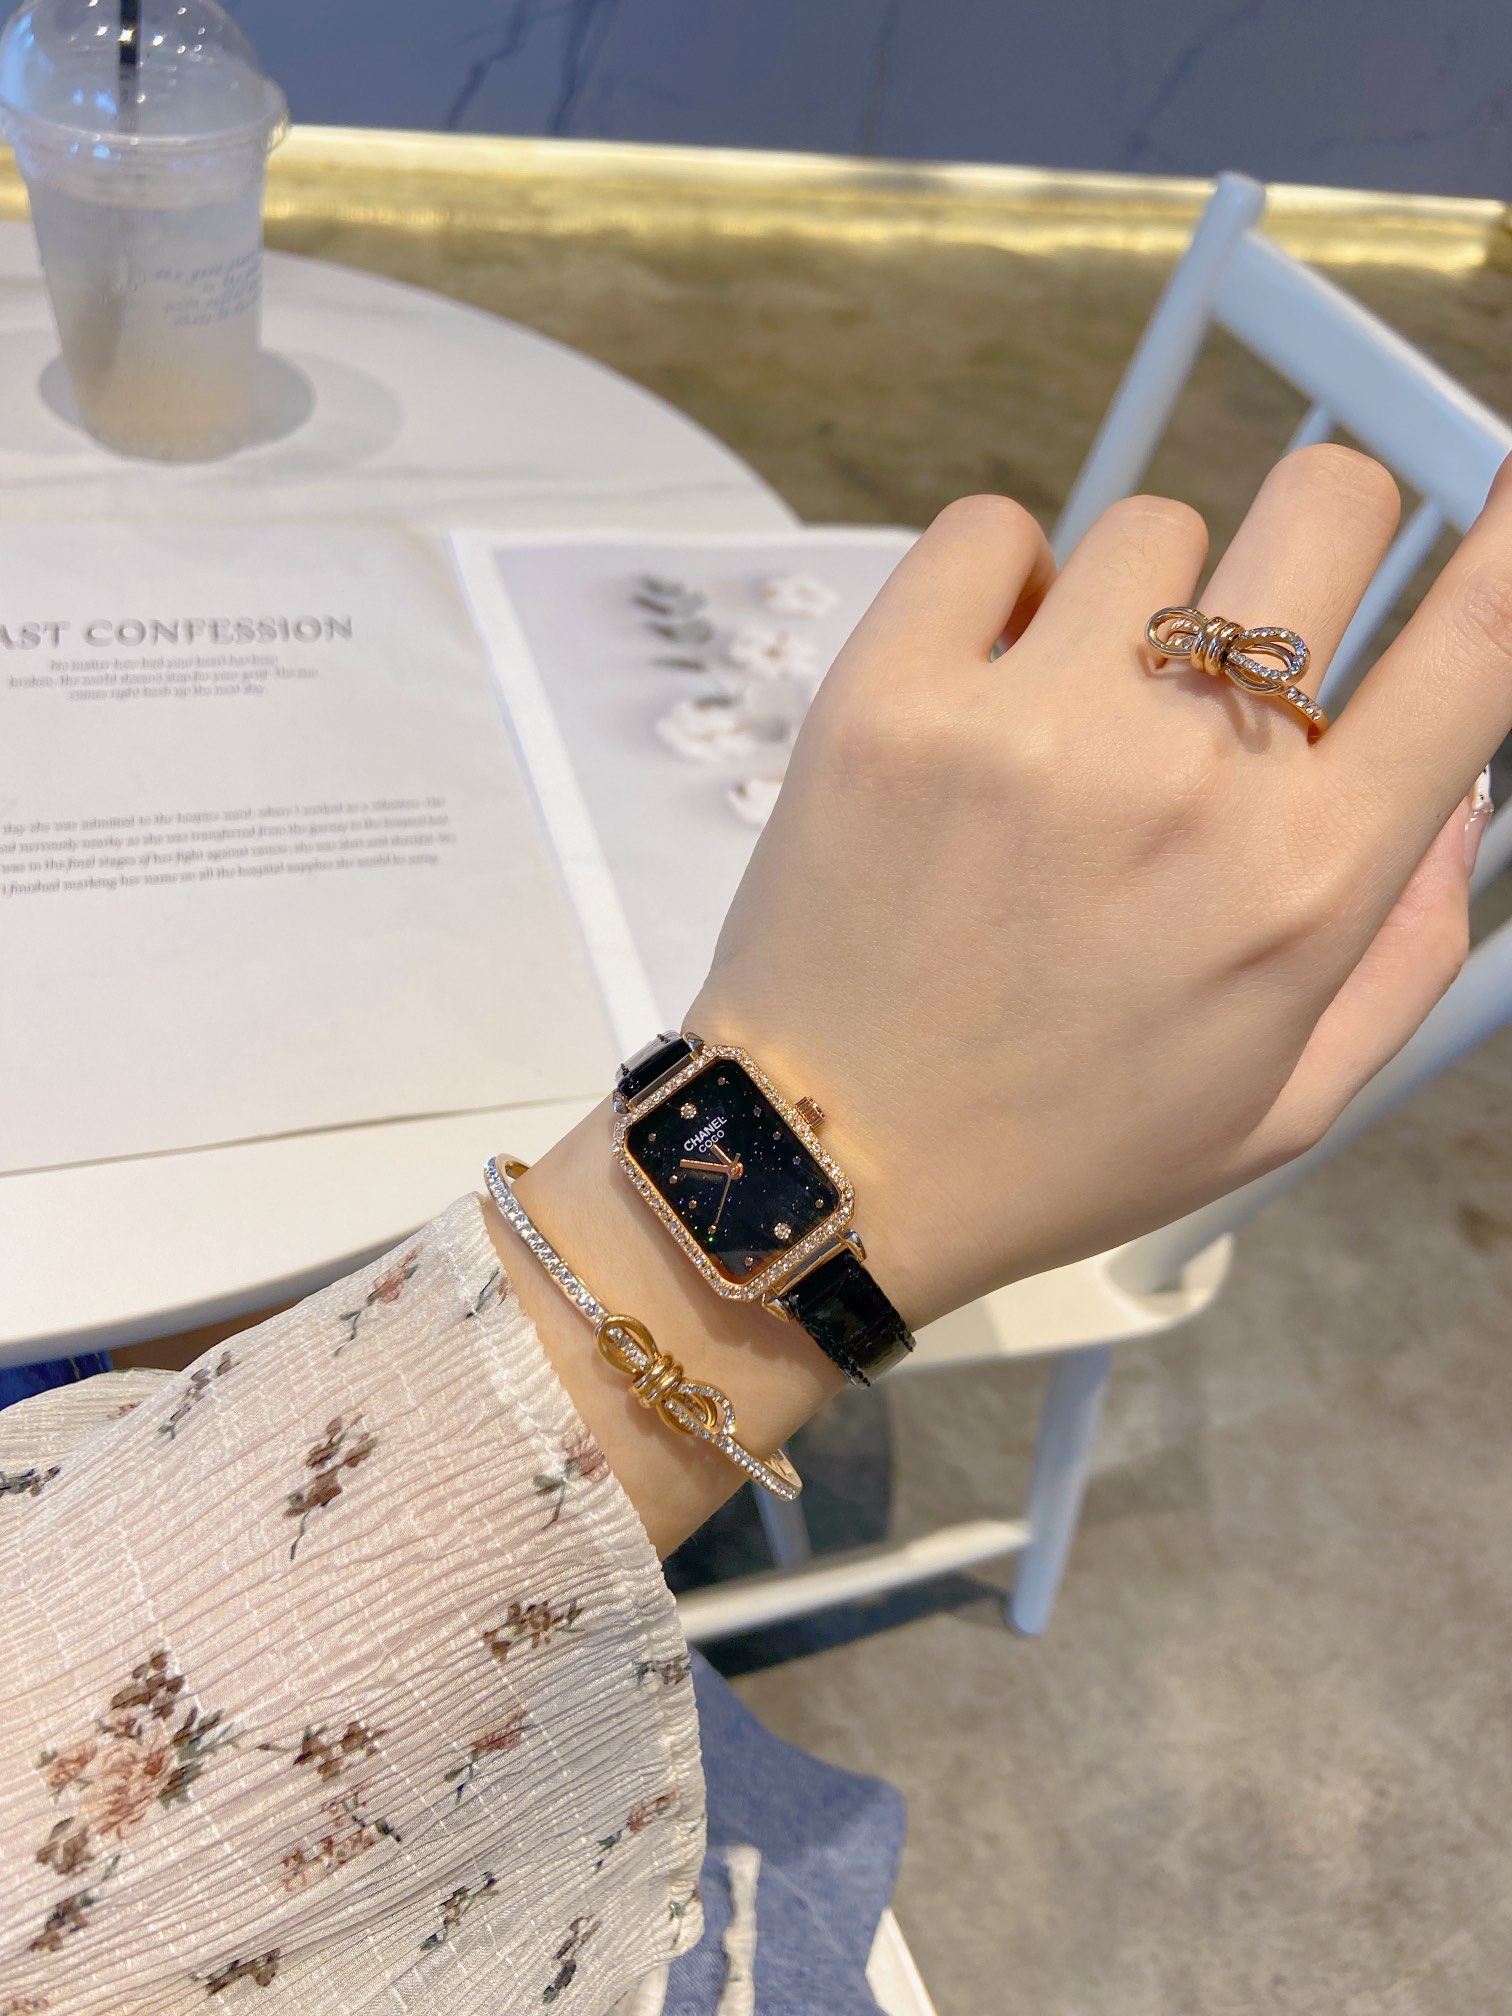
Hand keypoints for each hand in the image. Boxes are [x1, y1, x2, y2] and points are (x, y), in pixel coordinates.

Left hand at [690, 446, 1507, 1325]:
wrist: (826, 1166)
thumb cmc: (1062, 1148)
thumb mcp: (1283, 1102)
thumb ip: (1404, 946)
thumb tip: (1460, 784)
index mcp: (1305, 880)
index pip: (1478, 643)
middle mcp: (1189, 778)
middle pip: (1327, 500)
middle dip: (1313, 552)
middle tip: (1245, 642)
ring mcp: (1033, 722)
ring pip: (1152, 526)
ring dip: (1137, 605)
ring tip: (1074, 719)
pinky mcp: (891, 693)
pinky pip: (990, 528)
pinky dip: (1002, 581)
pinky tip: (986, 682)